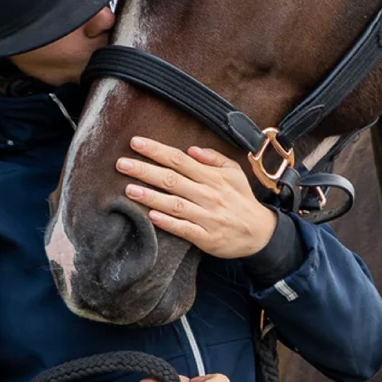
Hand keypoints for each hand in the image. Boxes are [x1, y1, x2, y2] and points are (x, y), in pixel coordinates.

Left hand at [118, 137, 278, 258]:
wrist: (260, 233)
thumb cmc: (242, 200)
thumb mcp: (234, 173)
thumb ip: (213, 159)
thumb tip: (191, 149)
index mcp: (212, 177)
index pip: (179, 159)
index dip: (156, 151)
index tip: (136, 143)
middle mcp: (208, 194)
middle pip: (171, 179)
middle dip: (145, 170)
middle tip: (121, 164)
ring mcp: (206, 216)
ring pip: (174, 203)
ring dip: (150, 196)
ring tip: (129, 190)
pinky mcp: (206, 237)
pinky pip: (184, 228)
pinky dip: (167, 222)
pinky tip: (150, 216)